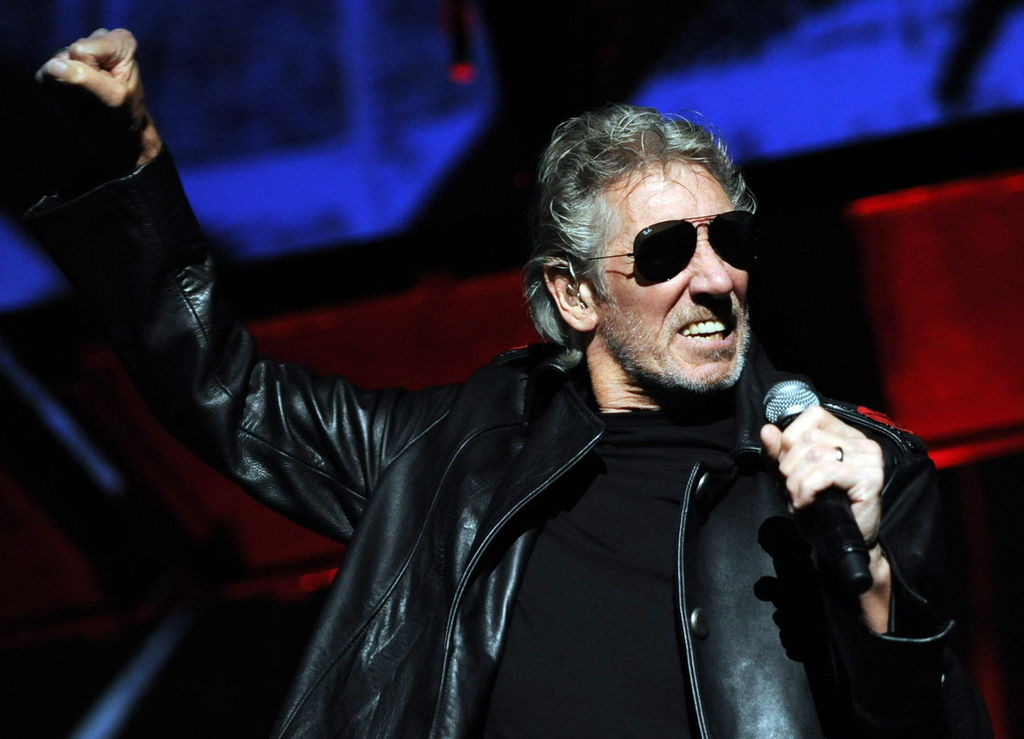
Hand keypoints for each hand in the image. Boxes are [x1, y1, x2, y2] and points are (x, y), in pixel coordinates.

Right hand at [36, 28, 161, 172]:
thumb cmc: (123, 116)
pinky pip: (44, 76)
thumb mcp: (112, 98)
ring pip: (54, 65)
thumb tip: (52, 66)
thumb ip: (83, 78)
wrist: (119, 135)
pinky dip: (57, 92)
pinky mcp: (61, 66)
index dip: (92, 74)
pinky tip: (76, 98)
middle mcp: (98, 40)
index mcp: (119, 42)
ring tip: (89, 99)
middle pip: (67, 55)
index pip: (81, 50)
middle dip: (78, 80)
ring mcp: (78, 52)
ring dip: (68, 88)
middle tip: (98, 97)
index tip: (109, 88)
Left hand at [760, 406, 890, 630]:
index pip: (813, 415)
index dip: (791, 438)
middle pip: (810, 438)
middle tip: (792, 488)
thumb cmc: (819, 508)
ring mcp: (870, 458)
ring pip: (816, 455)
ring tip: (800, 498)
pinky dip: (808, 489)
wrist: (838, 543)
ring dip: (797, 481)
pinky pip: (827, 473)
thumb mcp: (791, 476)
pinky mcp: (871, 477)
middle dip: (790, 466)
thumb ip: (778, 453)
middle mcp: (862, 442)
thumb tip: (767, 430)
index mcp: (845, 434)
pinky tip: (807, 503)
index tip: (787, 465)